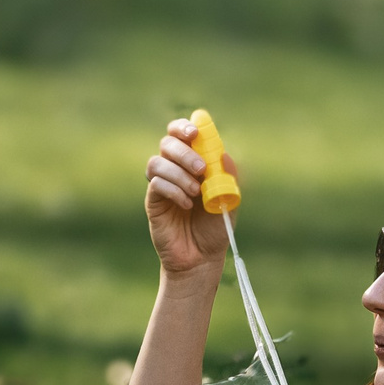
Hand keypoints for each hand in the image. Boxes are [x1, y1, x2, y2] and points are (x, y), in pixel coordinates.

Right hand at [144, 117, 232, 280]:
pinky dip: (173, 190)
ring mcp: (161, 185)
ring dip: (179, 173)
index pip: (181, 134)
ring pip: (157, 162)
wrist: (202, 257)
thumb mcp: (230, 200)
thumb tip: (225, 154)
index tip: (195, 133)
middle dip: (184, 152)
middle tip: (201, 170)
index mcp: (193, 163)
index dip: (184, 127)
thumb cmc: (215, 227)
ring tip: (196, 193)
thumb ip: (230, 177)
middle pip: (167, 143)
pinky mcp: (153, 203)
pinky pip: (155, 185)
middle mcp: (174, 170)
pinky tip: (186, 204)